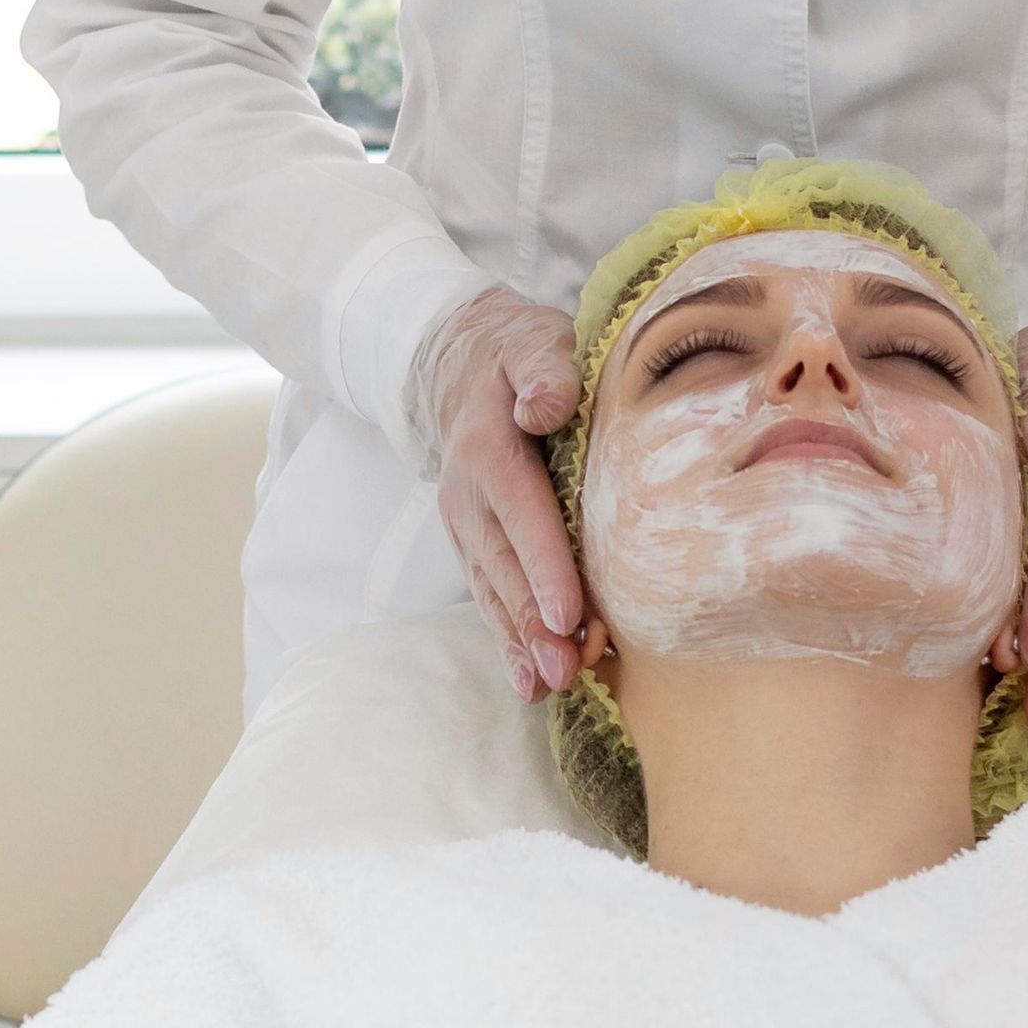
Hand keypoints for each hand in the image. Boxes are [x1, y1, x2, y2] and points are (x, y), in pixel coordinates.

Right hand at [416, 283, 587, 704]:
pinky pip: (491, 598)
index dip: (543, 564)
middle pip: (504, 568)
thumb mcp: (532, 340)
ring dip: (521, 643)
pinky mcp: (476, 547)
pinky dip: (510, 643)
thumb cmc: (516, 353)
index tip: (566, 611)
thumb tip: (545, 406)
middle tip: (566, 669)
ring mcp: (468, 528)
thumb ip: (544, 367)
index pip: (521, 511)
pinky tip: (531, 684)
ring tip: (549, 687)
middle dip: (533, 624)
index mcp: (489, 449)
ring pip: (494, 593)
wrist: (461, 364)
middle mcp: (470, 498)